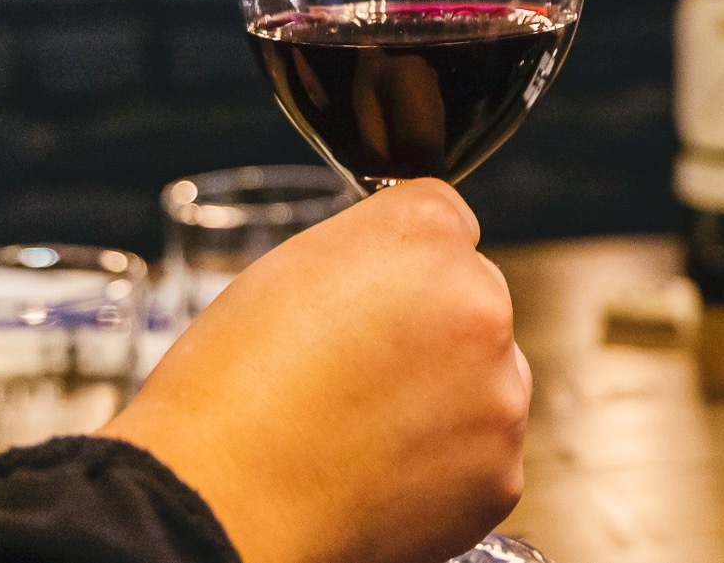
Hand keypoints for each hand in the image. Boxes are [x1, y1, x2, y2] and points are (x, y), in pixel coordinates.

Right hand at [102, 179, 531, 562]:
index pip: (449, 223)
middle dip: (436, 330)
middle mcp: (481, 301)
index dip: (404, 264)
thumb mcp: (292, 266)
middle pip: (477, 301)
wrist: (222, 501)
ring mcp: (499, 391)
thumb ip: (373, 253)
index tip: (376, 296)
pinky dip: (446, 467)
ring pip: (489, 380)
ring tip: (362, 429)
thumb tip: (402, 272)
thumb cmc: (233, 388)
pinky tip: (380, 473)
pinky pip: (483, 456)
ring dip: (448, 398)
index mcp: (428, 234)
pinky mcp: (501, 470)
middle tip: (362, 373)